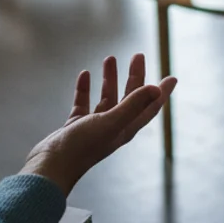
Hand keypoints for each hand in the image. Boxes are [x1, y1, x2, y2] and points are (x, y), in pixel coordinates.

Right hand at [22, 54, 176, 195]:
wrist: (50, 167)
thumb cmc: (82, 147)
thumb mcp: (110, 122)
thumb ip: (132, 104)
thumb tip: (156, 88)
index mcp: (126, 128)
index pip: (150, 107)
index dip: (162, 92)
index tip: (172, 77)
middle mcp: (113, 127)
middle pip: (130, 98)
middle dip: (135, 76)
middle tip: (137, 55)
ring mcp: (94, 127)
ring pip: (107, 98)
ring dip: (110, 79)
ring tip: (109, 58)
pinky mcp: (76, 126)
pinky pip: (83, 103)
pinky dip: (85, 89)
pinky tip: (84, 75)